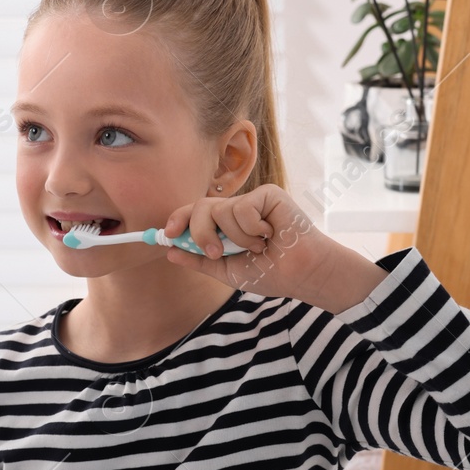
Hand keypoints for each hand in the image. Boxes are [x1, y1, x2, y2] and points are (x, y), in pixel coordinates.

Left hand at [161, 184, 384, 311]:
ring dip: (237, 238)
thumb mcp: (228, 271)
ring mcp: (251, 201)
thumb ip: (199, 260)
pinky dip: (253, 228)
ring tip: (259, 246)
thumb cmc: (270, 273)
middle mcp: (235, 210)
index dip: (178, 220)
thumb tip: (169, 251)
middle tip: (216, 251)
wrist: (301, 275)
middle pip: (200, 207)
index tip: (168, 234)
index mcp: (224, 226)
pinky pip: (243, 208)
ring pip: (221, 210)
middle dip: (200, 231)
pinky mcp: (267, 194)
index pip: (194, 214)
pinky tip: (270, 234)